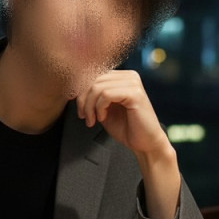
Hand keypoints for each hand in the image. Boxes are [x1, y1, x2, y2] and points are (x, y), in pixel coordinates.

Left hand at [76, 69, 180, 218]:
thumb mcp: (103, 108)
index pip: (92, 75)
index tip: (79, 109)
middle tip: (84, 117)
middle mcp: (128, 75)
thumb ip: (92, 96)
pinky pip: (106, 94)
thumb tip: (73, 87)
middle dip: (83, 100)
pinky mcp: (135, 93)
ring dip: (90, 106)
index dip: (80, 91)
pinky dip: (99, 108)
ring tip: (92, 120)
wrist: (145, 144)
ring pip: (97, 87)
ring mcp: (133, 82)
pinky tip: (102, 118)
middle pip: (92, 79)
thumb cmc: (126, 127)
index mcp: (121, 76)